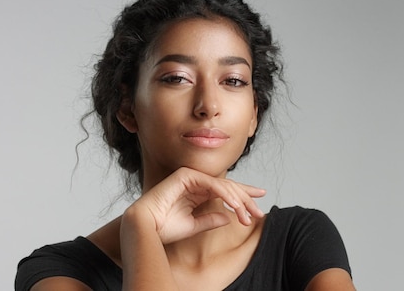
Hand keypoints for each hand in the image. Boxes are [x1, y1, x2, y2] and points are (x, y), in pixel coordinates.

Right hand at [127, 167, 265, 243]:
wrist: (144, 228)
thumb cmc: (163, 228)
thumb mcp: (194, 226)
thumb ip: (211, 220)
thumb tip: (229, 218)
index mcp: (196, 192)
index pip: (224, 191)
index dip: (243, 196)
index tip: (259, 204)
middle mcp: (194, 183)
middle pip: (227, 187)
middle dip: (245, 199)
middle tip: (259, 212)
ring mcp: (190, 177)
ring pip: (222, 185)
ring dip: (238, 201)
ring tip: (248, 215)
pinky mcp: (185, 175)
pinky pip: (212, 184)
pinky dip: (225, 195)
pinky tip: (235, 206)